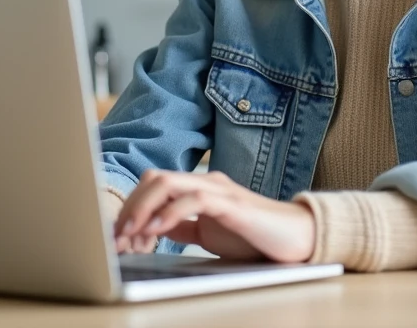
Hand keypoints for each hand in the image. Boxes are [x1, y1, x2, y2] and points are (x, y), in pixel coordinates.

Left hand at [113, 169, 315, 262]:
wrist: (298, 238)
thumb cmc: (256, 236)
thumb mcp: (210, 234)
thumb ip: (185, 228)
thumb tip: (153, 230)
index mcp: (199, 188)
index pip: (153, 185)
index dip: (131, 208)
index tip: (119, 238)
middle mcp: (206, 182)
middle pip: (154, 179)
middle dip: (130, 207)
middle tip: (118, 237)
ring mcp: (219, 190)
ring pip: (168, 184)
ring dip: (143, 210)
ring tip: (132, 235)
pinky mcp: (233, 204)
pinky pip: (195, 200)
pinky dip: (171, 213)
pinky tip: (159, 230)